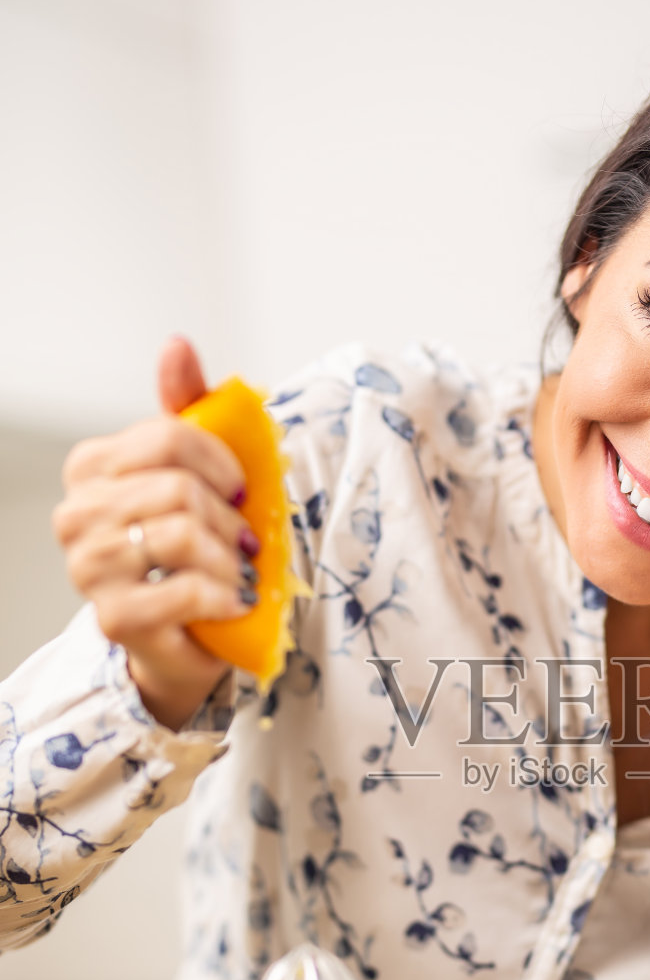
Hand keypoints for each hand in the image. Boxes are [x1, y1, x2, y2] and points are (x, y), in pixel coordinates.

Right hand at [53, 338, 257, 730]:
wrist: (186, 635)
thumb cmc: (191, 550)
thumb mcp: (195, 474)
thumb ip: (187, 409)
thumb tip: (176, 344)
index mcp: (91, 468)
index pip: (169, 437)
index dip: (221, 464)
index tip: (237, 491)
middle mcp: (76, 515)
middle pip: (178, 488)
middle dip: (228, 519)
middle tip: (243, 543)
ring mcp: (87, 569)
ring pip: (182, 535)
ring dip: (229, 560)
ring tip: (235, 573)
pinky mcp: (113, 619)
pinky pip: (185, 589)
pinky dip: (225, 596)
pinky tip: (230, 603)